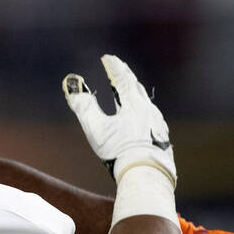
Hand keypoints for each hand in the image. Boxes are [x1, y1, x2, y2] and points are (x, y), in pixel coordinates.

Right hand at [63, 55, 174, 184]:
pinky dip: (141, 112)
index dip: (114, 67)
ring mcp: (158, 124)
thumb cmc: (120, 151)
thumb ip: (84, 106)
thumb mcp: (96, 128)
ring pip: (145, 104)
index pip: (123, 79)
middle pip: (137, 89)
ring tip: (128, 93)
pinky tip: (140, 120)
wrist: (146, 174)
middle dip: (125, 78)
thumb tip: (71, 86)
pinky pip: (150, 118)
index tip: (107, 58)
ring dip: (134, 95)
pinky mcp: (161, 138)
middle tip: (118, 70)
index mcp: (134, 104)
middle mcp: (149, 111)